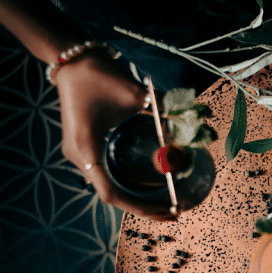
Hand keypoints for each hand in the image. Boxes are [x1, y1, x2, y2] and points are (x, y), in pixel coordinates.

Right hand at [55, 52, 174, 220]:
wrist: (73, 60)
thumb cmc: (101, 75)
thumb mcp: (137, 94)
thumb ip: (165, 110)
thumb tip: (198, 120)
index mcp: (86, 149)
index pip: (111, 194)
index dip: (139, 207)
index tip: (167, 211)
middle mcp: (79, 157)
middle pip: (111, 195)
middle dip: (143, 207)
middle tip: (174, 212)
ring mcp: (79, 153)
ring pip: (108, 186)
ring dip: (135, 197)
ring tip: (164, 204)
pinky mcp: (84, 146)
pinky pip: (106, 173)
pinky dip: (126, 183)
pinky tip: (147, 184)